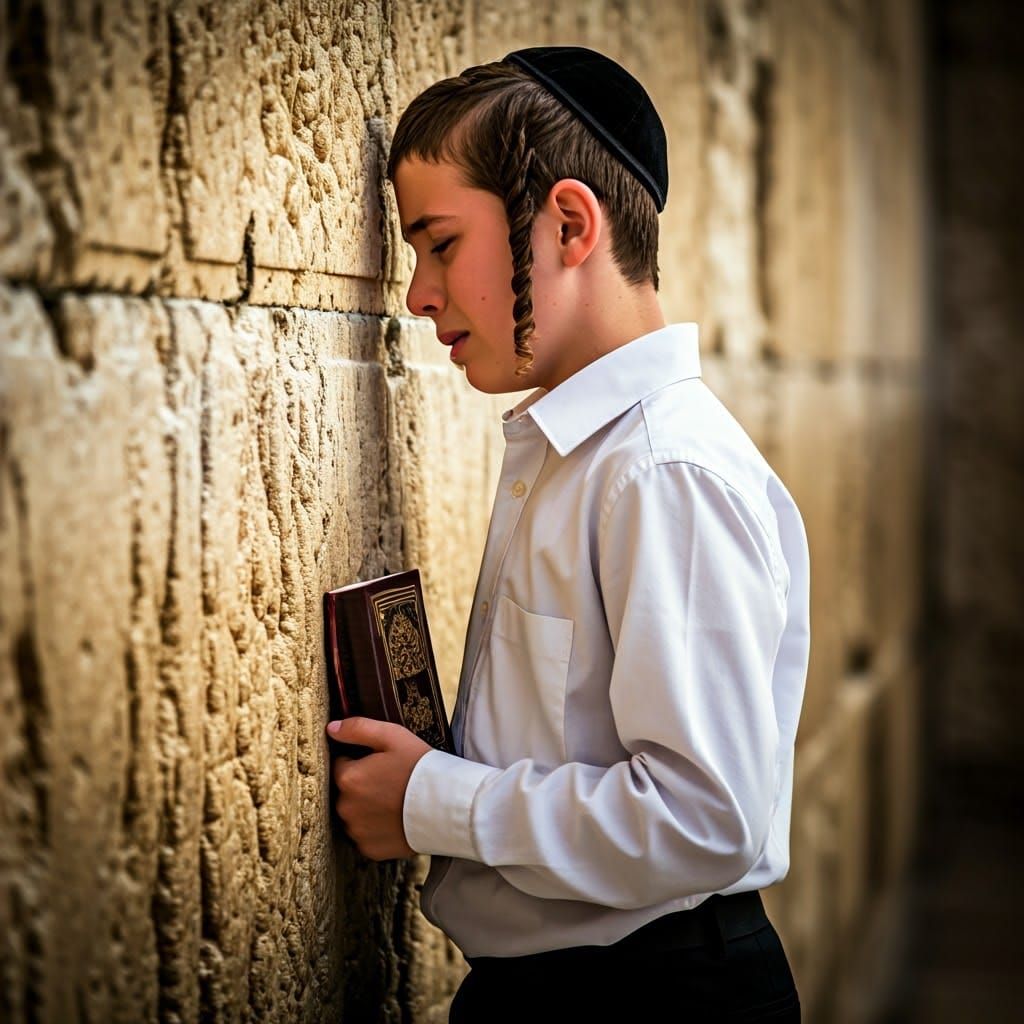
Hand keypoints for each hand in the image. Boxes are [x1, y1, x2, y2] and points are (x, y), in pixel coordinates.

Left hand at [327, 717, 431, 859]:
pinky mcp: (369, 849)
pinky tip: (394, 819)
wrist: (446, 806)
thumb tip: (332, 728)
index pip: (340, 765)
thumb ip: (358, 728)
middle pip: (346, 792)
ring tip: (394, 801)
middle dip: (362, 786)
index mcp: (348, 778)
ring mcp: (357, 831)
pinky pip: (365, 836)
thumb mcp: (393, 736)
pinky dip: (375, 829)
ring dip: (366, 808)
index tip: (380, 764)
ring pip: (354, 815)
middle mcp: (346, 807)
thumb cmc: (420, 768)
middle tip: (390, 782)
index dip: (360, 761)